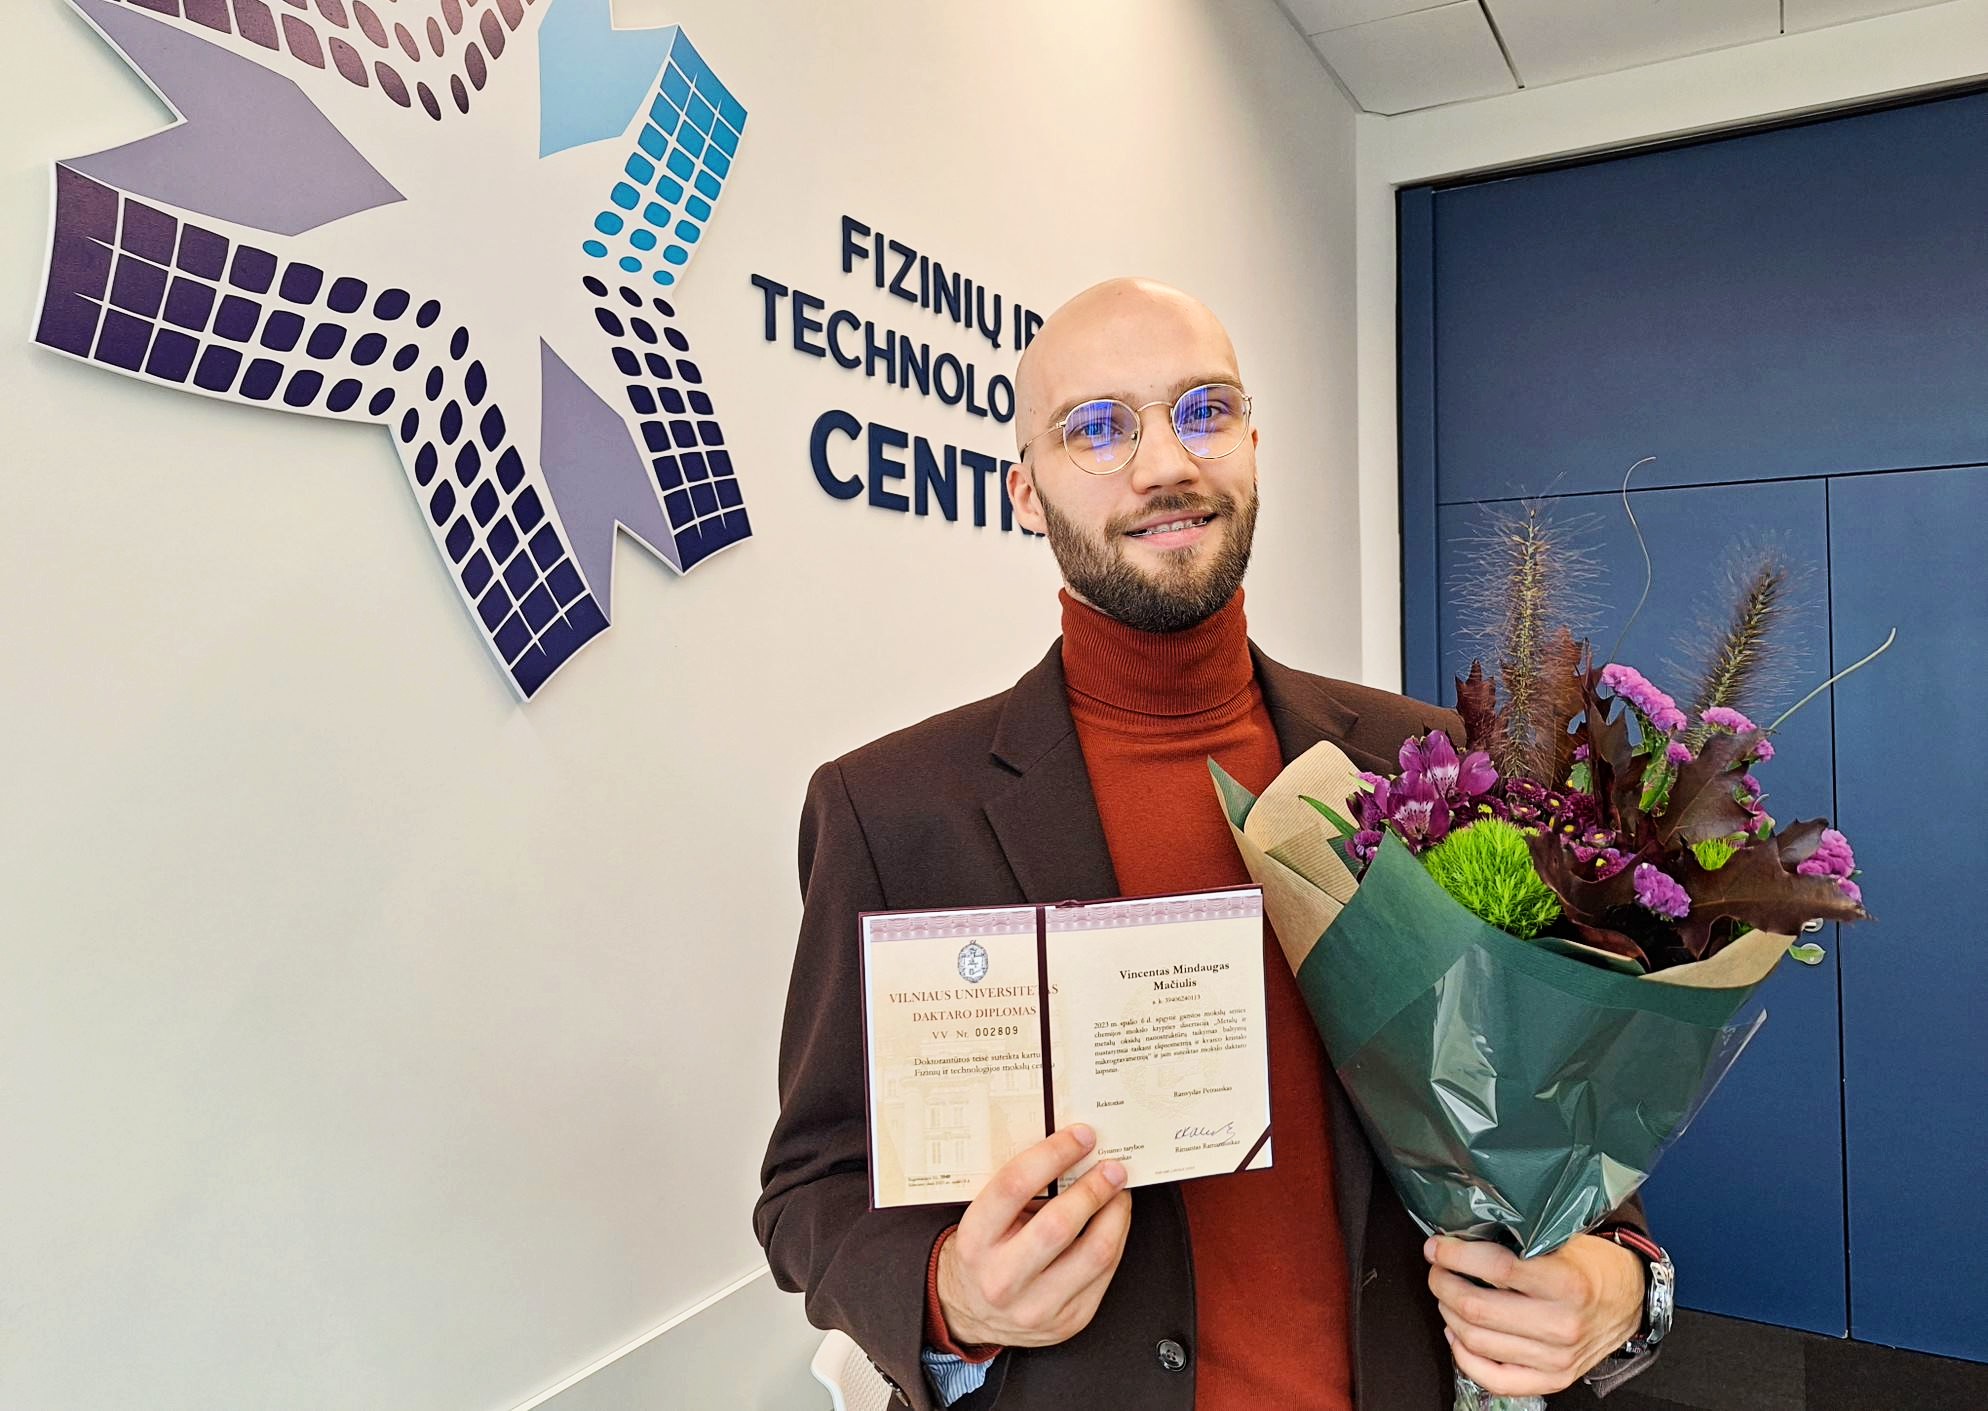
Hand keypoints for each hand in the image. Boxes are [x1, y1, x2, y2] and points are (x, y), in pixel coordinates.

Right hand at [935, 1124, 1132, 1348]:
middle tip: (1112, 1166)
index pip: (1014, 1186)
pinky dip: (1115, 1238)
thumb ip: (1021, 1187)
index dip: (1054, 1154)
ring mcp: (1036, 1307)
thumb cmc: (985, 1252)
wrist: (972, 1311)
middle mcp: (1001, 1279)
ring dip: (1116, 1212)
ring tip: (1119, 1191)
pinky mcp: (1067, 1321)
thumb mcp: (985, 1217)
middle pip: (1058, 1224)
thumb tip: (1073, 1147)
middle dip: (1094, 1187)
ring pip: (1093, 1252)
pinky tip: (1114, 1220)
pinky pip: (1105, 1273)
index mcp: (974, 1240)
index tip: (1082, 1136)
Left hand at [1425, 1233, 1644, 1397]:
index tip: (1436, 1246)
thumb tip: (1464, 1227)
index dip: (1455, 1255)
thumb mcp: (1566, 1236)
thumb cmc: (1593, 1262)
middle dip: (1443, 1283)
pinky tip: (1456, 1334)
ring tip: (1446, 1294)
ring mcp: (1557, 1359)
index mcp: (1567, 1284)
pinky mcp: (1553, 1380)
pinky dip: (1465, 1357)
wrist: (1629, 1299)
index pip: (1495, 1269)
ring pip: (1477, 1341)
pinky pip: (1495, 1379)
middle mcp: (1561, 1325)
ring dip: (1449, 1313)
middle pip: (1476, 1308)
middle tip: (1437, 1268)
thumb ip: (1523, 1234)